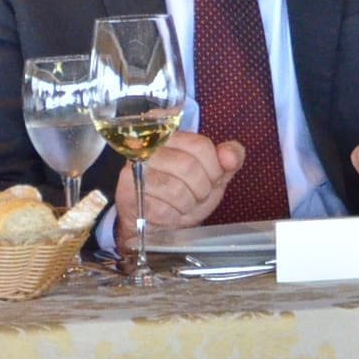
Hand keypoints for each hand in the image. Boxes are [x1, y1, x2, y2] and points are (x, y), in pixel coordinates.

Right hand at [114, 130, 245, 232]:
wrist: (156, 223)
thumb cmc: (187, 193)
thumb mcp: (214, 173)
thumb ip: (230, 158)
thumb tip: (230, 156)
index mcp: (173, 135)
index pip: (200, 145)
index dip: (214, 167)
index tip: (214, 178)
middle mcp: (150, 147)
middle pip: (187, 166)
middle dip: (202, 188)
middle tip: (200, 195)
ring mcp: (136, 170)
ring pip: (174, 189)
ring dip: (188, 204)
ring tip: (185, 204)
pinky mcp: (128, 193)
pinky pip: (161, 209)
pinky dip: (173, 216)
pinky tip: (171, 214)